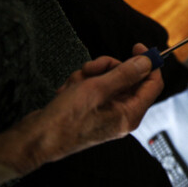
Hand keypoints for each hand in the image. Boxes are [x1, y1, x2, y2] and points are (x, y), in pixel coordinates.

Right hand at [0, 43, 162, 183]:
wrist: (34, 139)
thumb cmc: (65, 120)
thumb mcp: (97, 89)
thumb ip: (125, 74)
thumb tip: (147, 63)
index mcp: (130, 114)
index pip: (153, 84)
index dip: (149, 64)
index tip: (137, 47)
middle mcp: (122, 115)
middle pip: (128, 79)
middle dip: (107, 69)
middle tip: (90, 69)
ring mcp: (107, 113)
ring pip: (109, 80)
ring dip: (90, 76)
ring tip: (74, 85)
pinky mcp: (92, 110)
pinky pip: (94, 88)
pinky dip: (81, 85)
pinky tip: (67, 92)